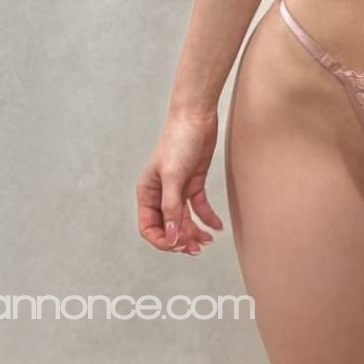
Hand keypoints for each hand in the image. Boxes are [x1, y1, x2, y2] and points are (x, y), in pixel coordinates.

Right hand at [136, 109, 223, 254]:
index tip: (179, 245)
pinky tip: (216, 227)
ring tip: (207, 241)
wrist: (196, 117)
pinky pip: (199, 208)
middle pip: (168, 227)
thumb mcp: (173, 176)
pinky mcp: (194, 183)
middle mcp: (161, 194)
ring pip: (184, 220)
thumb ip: (172, 208)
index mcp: (147, 192)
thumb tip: (171, 237)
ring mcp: (178, 189)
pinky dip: (207, 218)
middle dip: (180, 240)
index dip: (163, 240)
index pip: (149, 227)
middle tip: (196, 247)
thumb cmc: (178, 140)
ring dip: (194, 233)